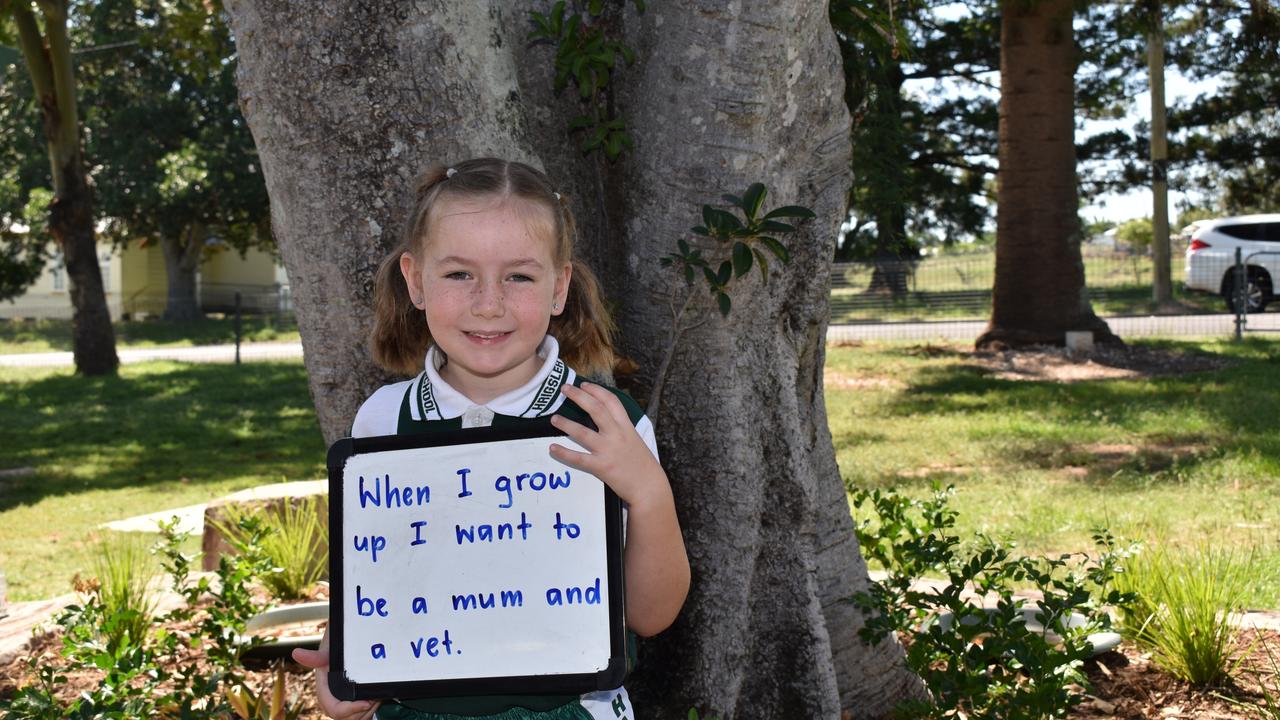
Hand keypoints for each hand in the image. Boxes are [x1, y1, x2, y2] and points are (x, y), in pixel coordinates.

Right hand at [292, 630, 379, 719]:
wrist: (346, 641)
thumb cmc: (334, 648)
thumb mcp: (327, 651)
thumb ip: (315, 656)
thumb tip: (296, 653)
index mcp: (324, 691)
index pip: (335, 709)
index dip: (350, 709)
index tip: (366, 702)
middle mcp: (332, 699)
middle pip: (346, 718)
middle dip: (361, 712)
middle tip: (374, 698)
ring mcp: (342, 701)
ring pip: (354, 719)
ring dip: (367, 713)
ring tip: (376, 697)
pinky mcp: (352, 702)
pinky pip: (359, 716)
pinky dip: (368, 712)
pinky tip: (375, 700)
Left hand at [549, 383, 665, 508]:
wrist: (649, 487)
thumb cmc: (642, 465)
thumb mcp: (635, 440)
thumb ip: (621, 429)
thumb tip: (605, 419)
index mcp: (626, 426)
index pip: (611, 401)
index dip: (596, 390)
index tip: (584, 385)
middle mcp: (616, 434)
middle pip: (595, 409)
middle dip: (579, 396)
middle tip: (564, 389)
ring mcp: (608, 450)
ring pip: (582, 432)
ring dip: (566, 424)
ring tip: (554, 419)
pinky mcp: (601, 466)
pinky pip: (578, 458)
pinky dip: (564, 453)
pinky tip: (553, 448)